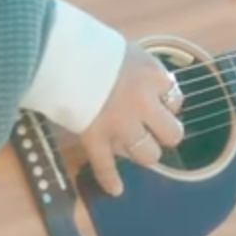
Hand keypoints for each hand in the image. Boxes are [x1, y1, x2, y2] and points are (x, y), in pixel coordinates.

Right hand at [78, 48, 185, 196]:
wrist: (60, 51)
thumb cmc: (90, 46)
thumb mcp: (126, 50)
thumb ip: (141, 69)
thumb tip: (154, 84)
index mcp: (152, 76)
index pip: (175, 98)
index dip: (166, 102)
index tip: (156, 101)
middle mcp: (143, 103)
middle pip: (171, 133)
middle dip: (164, 134)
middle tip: (153, 130)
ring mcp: (120, 124)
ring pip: (147, 154)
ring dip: (144, 153)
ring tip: (137, 149)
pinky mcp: (95, 138)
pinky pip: (106, 166)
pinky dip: (110, 180)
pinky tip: (116, 190)